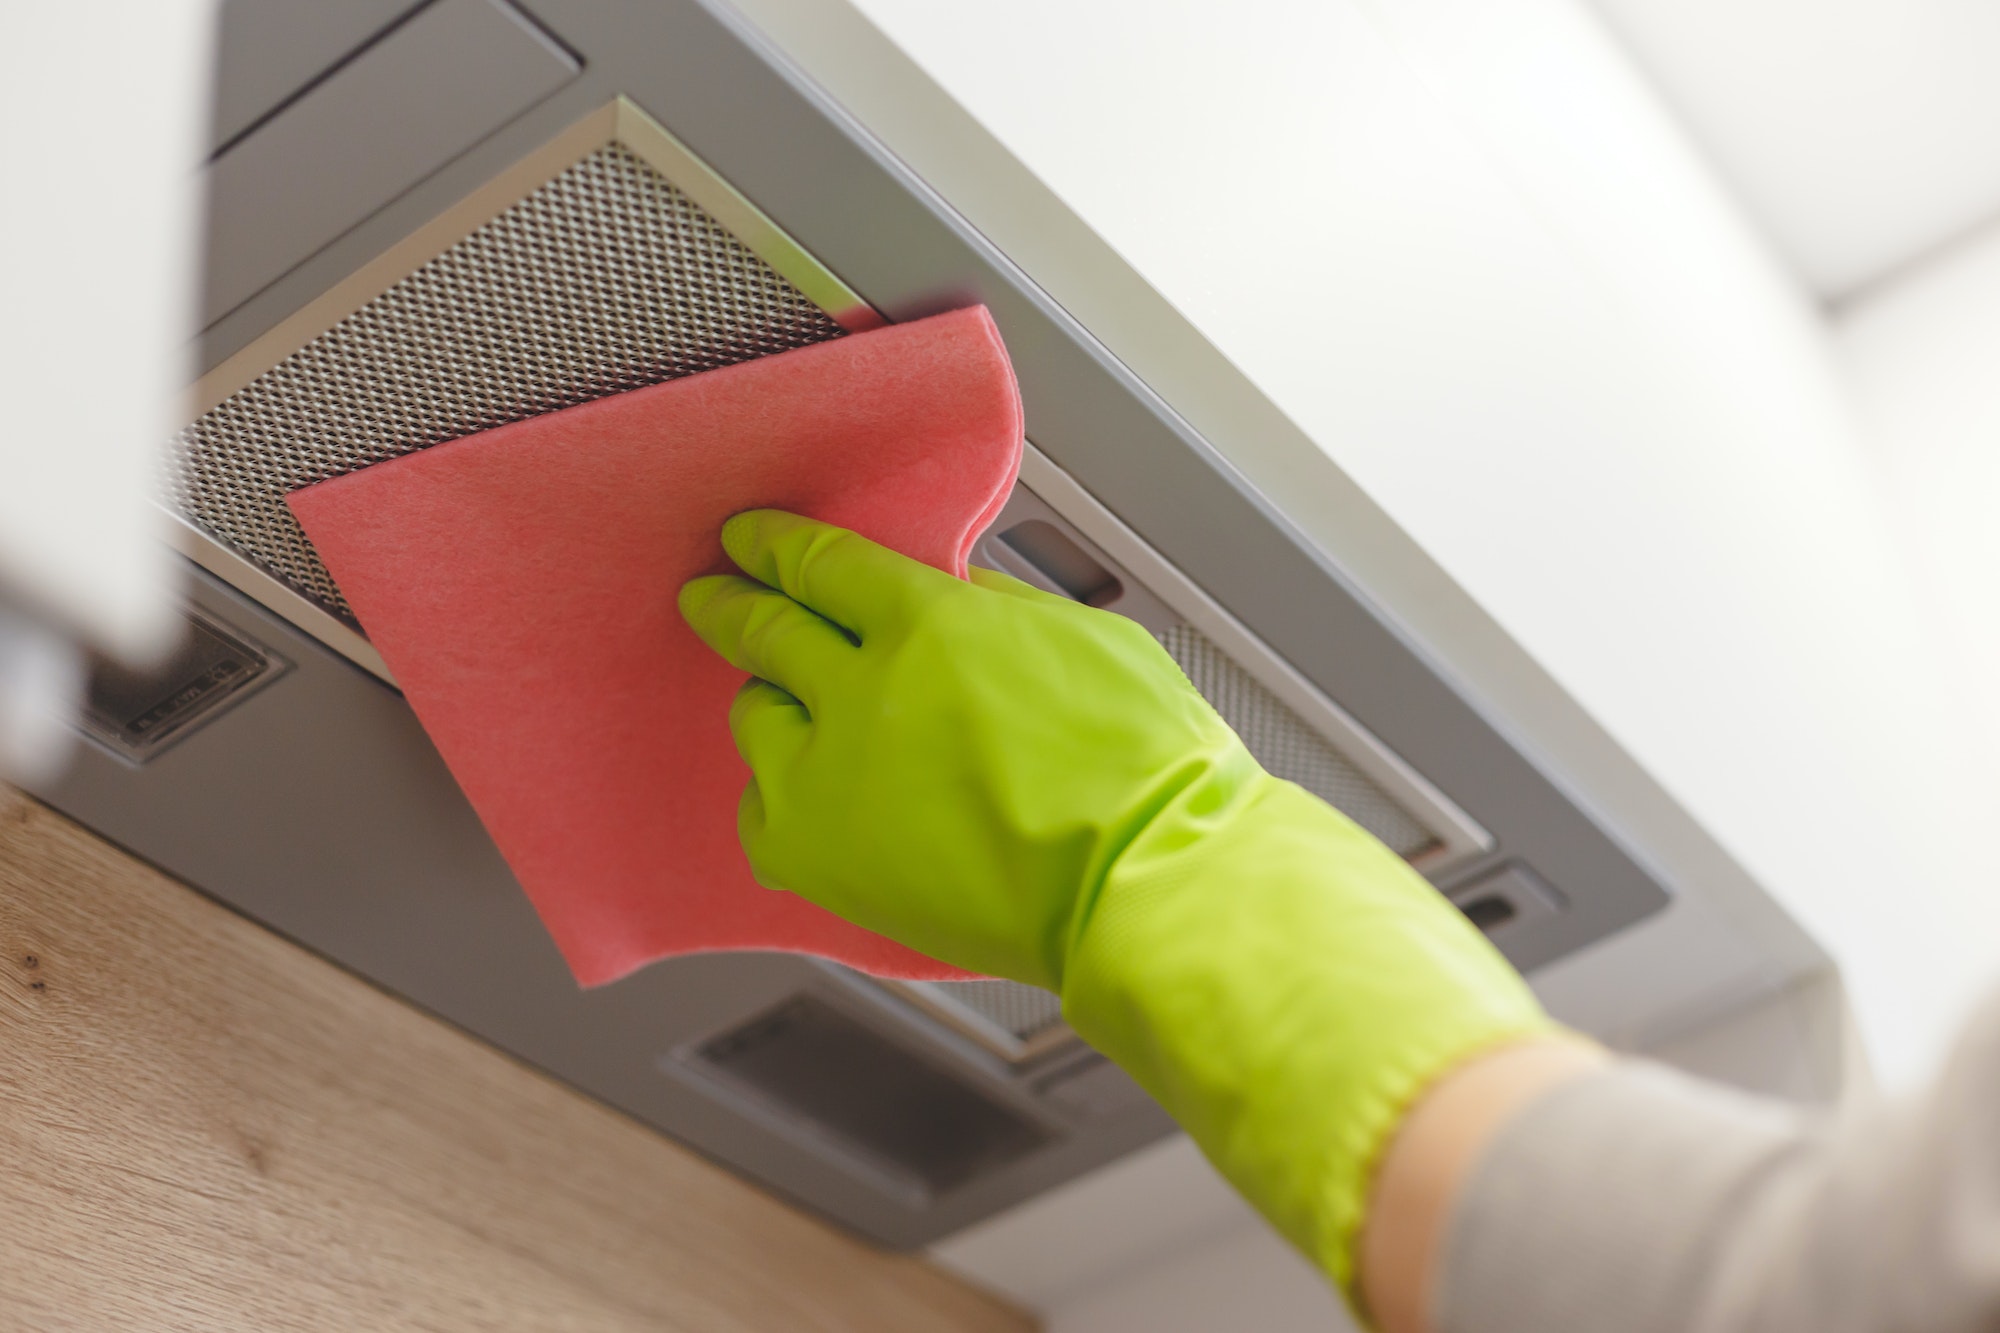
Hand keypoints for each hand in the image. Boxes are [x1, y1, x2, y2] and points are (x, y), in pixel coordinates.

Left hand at [677, 508, 1254, 990]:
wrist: (1145, 884)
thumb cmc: (1141, 770)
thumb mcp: (1082, 637)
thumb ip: (996, 610)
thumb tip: (956, 596)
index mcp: (929, 621)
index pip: (820, 564)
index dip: (773, 547)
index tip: (748, 542)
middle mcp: (860, 691)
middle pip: (765, 629)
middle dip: (731, 607)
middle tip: (712, 599)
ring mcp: (827, 777)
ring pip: (758, 719)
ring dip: (775, 707)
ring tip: (800, 717)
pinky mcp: (815, 857)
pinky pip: (762, 812)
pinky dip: (783, 799)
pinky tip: (822, 800)